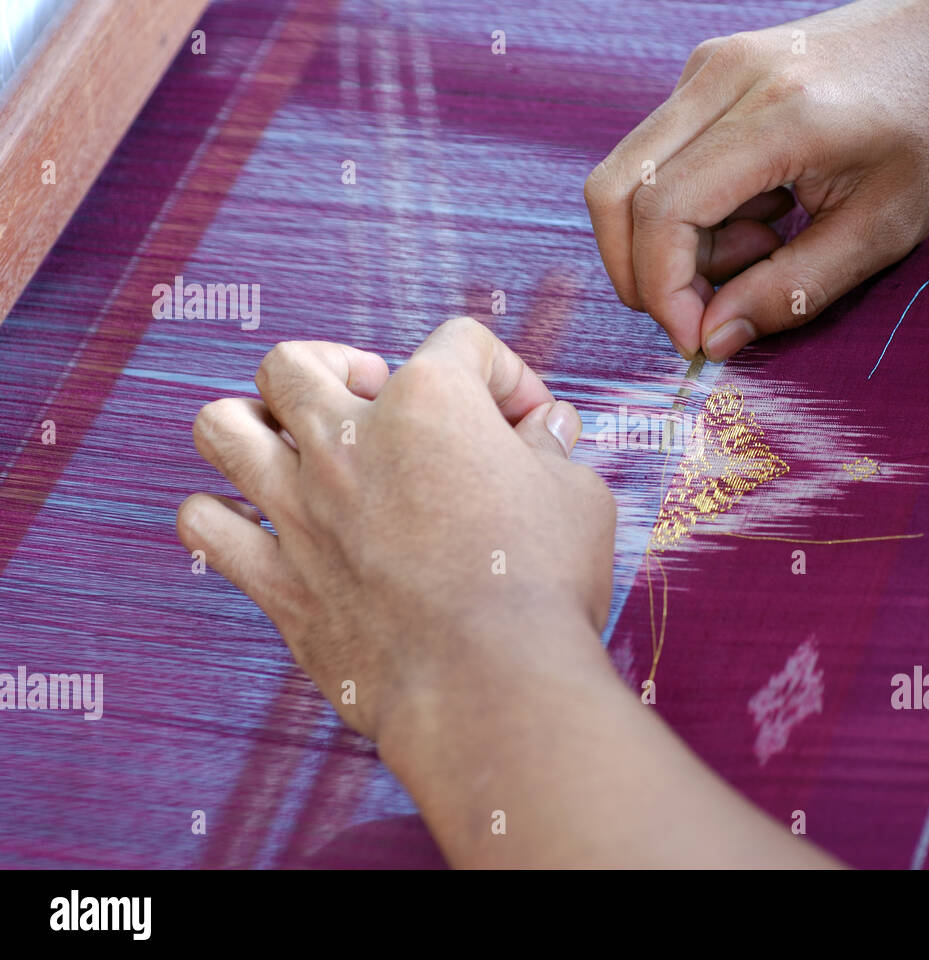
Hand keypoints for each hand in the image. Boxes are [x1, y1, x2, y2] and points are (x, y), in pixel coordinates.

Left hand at [177, 317, 617, 742]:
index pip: (459, 343)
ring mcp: (299, 508)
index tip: (528, 424)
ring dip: (254, 425)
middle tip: (380, 411)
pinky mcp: (277, 579)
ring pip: (222, 425)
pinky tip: (259, 523)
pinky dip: (222, 515)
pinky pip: (205, 525)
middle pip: (297, 363)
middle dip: (338, 369)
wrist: (490, 685)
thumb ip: (551, 450)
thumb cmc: (543, 584)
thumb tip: (546, 429)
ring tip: (293, 447)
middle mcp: (348, 441)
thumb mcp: (577, 497)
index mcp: (430, 400)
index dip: (505, 376)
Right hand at [584, 0, 928, 360]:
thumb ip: (792, 292)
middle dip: (644, 274)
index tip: (697, 339)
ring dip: (672, 243)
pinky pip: (658, 161)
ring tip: (759, 247)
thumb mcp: (882, 230)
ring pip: (628, 179)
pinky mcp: (707, 74)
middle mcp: (726, 78)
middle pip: (617, 192)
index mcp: (781, 114)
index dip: (664, 291)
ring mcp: (709, 68)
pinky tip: (759, 214)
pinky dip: (688, 212)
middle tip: (708, 310)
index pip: (664, 209)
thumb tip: (713, 338)